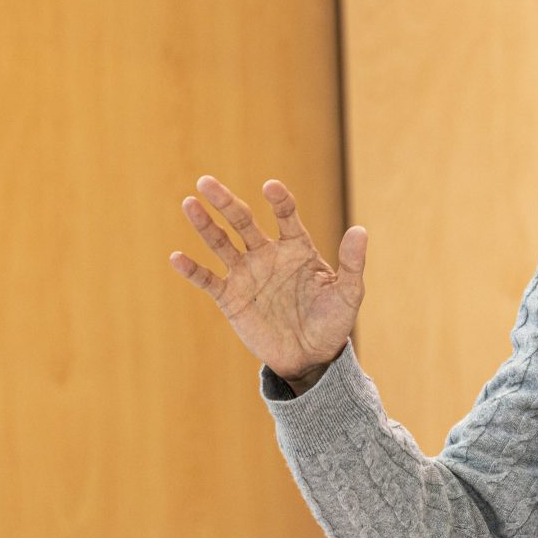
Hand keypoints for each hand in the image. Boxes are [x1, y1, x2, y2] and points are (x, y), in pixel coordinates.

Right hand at [169, 176, 365, 394]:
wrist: (310, 356)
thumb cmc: (332, 322)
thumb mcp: (348, 294)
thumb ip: (352, 262)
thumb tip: (360, 230)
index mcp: (297, 247)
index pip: (286, 215)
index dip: (279, 200)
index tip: (271, 187)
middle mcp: (268, 254)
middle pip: (243, 221)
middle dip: (226, 201)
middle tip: (206, 181)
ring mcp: (247, 274)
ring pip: (221, 243)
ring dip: (205, 224)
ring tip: (189, 203)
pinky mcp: (231, 298)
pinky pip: (208, 280)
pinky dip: (193, 270)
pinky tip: (176, 257)